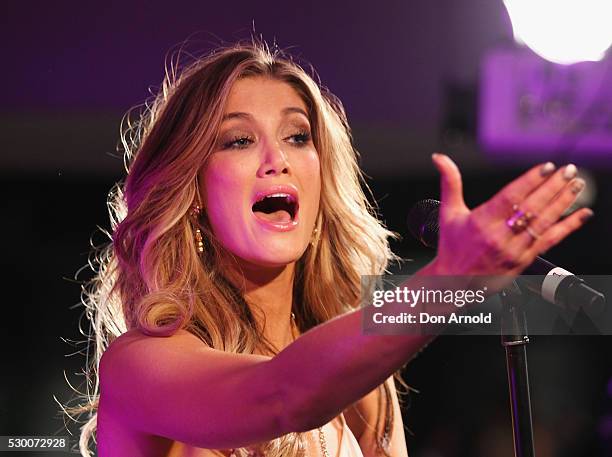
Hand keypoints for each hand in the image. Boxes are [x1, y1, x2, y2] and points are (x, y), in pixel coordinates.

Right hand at [428, 153, 592, 281]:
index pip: (510, 197)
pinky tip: (582, 215)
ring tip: (576, 185)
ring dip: (564, 202)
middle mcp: (499, 236)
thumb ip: (450, 183)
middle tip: (568, 170)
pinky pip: (550, 241)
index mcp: (481, 222)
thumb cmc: (452, 246)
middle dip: (553, 187)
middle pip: (532, 208)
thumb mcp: (448, 212)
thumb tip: (441, 159)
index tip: (546, 167)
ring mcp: (514, 250)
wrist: (453, 282)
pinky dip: (568, 226)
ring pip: (544, 223)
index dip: (530, 181)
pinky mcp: (524, 260)